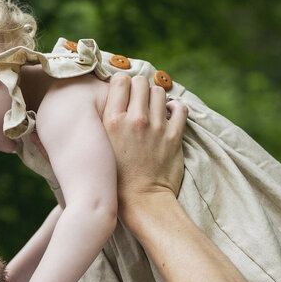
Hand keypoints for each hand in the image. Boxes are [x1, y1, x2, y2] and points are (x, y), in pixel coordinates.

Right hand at [103, 74, 187, 209]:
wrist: (141, 201)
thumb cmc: (116, 177)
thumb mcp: (101, 145)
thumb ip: (105, 121)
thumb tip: (107, 102)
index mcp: (112, 120)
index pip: (120, 80)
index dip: (122, 83)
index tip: (123, 92)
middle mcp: (134, 119)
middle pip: (140, 81)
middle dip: (139, 87)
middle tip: (138, 99)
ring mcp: (157, 127)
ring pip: (159, 92)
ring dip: (155, 97)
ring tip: (153, 108)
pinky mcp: (174, 136)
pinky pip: (179, 108)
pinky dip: (175, 108)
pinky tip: (168, 115)